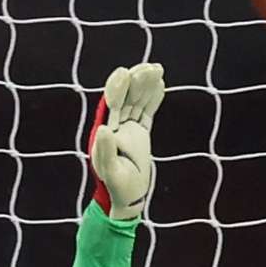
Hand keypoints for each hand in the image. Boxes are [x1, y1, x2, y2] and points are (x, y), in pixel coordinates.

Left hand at [88, 61, 164, 224]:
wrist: (127, 198)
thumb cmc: (117, 187)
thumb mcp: (111, 171)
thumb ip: (105, 150)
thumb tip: (104, 127)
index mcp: (106, 131)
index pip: (112, 103)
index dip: (118, 87)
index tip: (126, 72)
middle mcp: (116, 126)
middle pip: (126, 97)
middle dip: (137, 82)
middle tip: (151, 67)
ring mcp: (129, 129)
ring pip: (137, 102)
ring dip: (146, 86)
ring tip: (158, 69)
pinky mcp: (140, 134)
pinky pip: (147, 112)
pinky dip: (154, 99)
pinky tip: (161, 86)